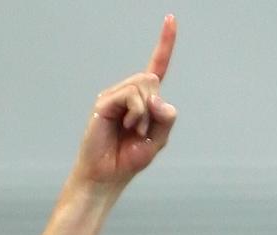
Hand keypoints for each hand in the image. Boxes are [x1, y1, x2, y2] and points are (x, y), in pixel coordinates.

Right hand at [71, 16, 177, 188]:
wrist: (108, 174)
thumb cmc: (130, 157)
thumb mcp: (158, 139)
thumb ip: (165, 118)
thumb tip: (158, 97)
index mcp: (144, 100)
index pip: (157, 66)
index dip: (165, 44)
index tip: (171, 19)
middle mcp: (129, 93)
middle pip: (153, 79)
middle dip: (155, 107)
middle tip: (142, 129)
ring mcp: (114, 95)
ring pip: (144, 86)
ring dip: (145, 114)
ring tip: (133, 130)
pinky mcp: (104, 101)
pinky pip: (131, 97)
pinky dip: (136, 114)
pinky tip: (126, 127)